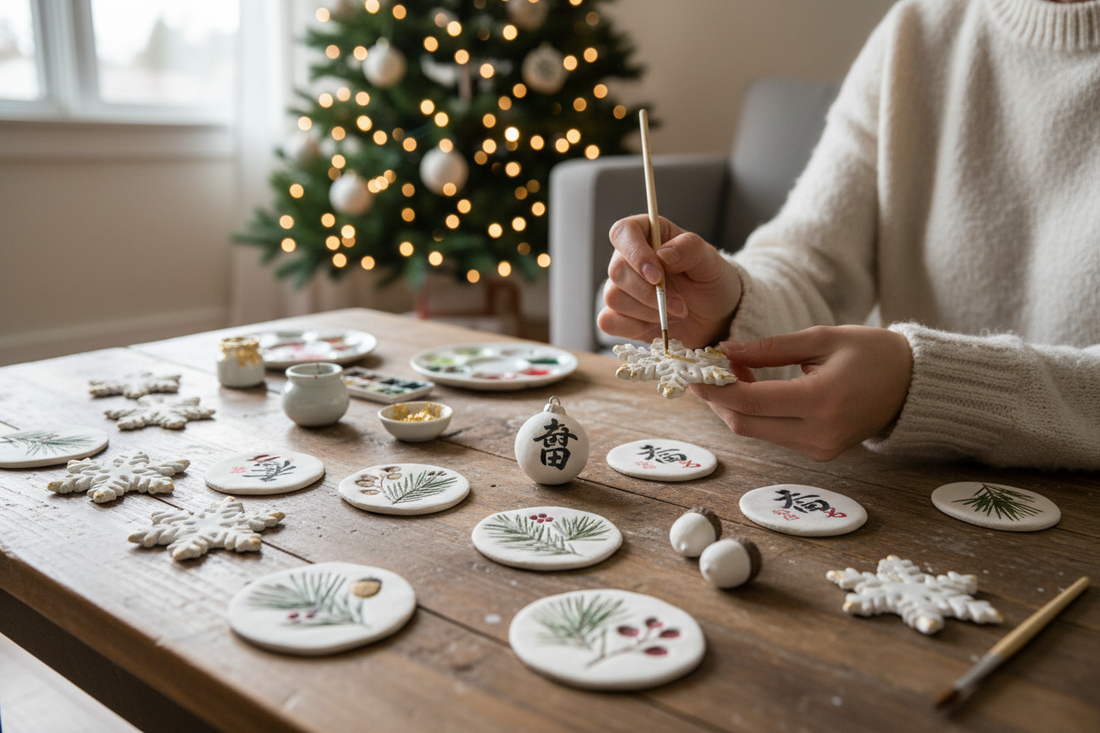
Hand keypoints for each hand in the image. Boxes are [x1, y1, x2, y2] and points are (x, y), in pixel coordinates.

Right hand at [597, 215, 742, 348]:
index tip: (657, 276)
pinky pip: (609, 321)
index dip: (635, 253)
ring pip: (613, 297)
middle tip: (680, 305)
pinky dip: (634, 327)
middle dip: (648, 293)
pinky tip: (657, 325)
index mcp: (649, 234)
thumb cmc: (711, 282)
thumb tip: (663, 254)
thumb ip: (690, 250)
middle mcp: (629, 258)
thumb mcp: (711, 262)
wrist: (714, 317)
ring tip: (675, 314)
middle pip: (617, 270)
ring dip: (647, 312)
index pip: (623, 232)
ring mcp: (622, 288)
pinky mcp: (619, 315)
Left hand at [690, 326, 912, 460]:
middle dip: (717, 399)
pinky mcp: (819, 453)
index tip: (693, 370)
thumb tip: (725, 350)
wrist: (913, 384)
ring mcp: (820, 449)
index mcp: (821, 401)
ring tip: (728, 372)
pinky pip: (773, 435)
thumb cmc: (872, 353)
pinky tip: (750, 388)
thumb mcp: (821, 338)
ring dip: (734, 405)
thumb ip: (770, 348)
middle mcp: (819, 433)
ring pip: (755, 432)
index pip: (751, 402)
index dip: (715, 388)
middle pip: (745, 424)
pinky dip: (755, 413)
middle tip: (702, 372)